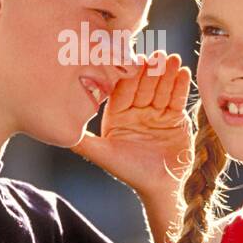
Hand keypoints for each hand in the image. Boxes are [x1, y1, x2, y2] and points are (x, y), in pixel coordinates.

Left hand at [71, 50, 192, 195]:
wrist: (162, 187)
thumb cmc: (130, 173)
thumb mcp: (105, 155)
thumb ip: (84, 142)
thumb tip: (58, 131)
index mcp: (117, 115)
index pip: (123, 90)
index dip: (130, 76)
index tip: (136, 60)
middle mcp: (135, 111)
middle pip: (143, 86)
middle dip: (151, 71)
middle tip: (158, 55)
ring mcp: (155, 113)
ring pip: (161, 89)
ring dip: (167, 74)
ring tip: (174, 59)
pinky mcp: (174, 117)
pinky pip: (176, 99)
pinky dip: (180, 86)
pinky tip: (184, 72)